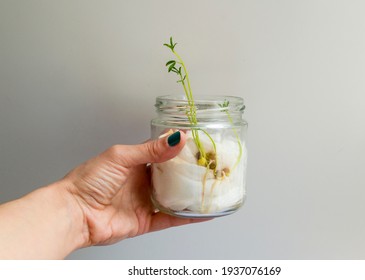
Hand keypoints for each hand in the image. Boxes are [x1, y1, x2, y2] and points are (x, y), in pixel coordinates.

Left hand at [62, 130, 202, 246]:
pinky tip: (204, 213)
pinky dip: (189, 217)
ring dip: (192, 194)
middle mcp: (143, 182)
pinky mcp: (146, 221)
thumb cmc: (88, 181)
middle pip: (172, 176)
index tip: (199, 144)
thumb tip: (176, 138)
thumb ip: (150, 150)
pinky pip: (172, 219)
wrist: (74, 212)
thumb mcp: (121, 157)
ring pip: (175, 198)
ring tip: (213, 187)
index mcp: (135, 163)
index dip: (180, 149)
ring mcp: (145, 202)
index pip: (163, 153)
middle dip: (190, 172)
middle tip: (212, 166)